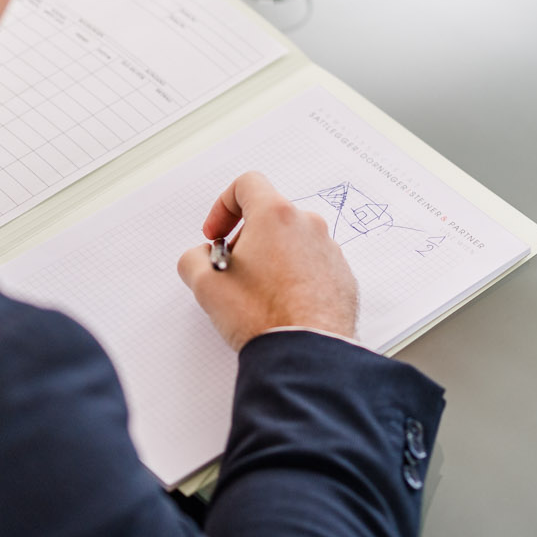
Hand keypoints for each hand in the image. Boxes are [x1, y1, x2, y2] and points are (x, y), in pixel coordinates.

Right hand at [177, 171, 358, 348]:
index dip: (223, 206)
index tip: (216, 235)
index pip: (247, 184)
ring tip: (257, 294)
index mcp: (276, 216)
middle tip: (233, 271)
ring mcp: (329, 250)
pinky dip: (295, 275)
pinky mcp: (342, 275)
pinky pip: (313, 264)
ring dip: (272, 258)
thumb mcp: (206, 286)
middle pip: (271, 215)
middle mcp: (308, 225)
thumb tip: (201, 257)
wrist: (306, 353)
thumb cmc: (262, 317)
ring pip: (293, 241)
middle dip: (246, 237)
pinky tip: (282, 305)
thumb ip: (194, 259)